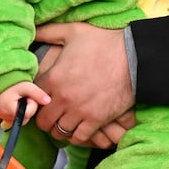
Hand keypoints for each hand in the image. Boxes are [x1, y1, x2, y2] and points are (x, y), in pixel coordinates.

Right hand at [0, 81, 49, 127]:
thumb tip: (48, 101)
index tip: (27, 96)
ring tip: (20, 101)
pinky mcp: (7, 121)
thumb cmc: (12, 85)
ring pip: (25, 119)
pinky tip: (18, 105)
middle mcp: (6, 117)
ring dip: (26, 110)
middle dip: (29, 107)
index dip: (31, 103)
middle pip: (27, 117)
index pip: (29, 112)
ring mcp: (6, 120)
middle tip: (23, 98)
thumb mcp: (26, 86)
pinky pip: (20, 120)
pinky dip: (21, 113)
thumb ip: (37, 94)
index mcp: (10, 109)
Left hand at [33, 22, 134, 144]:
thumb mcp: (74, 31)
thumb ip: (49, 31)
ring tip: (66, 122)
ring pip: (59, 132)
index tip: (43, 101)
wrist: (135, 56)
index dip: (36, 102)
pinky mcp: (96, 120)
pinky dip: (77, 136)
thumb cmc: (104, 42)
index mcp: (54, 77)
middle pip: (43, 121)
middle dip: (46, 119)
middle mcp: (62, 98)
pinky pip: (78, 138)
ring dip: (61, 128)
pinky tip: (80, 128)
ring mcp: (79, 111)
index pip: (33, 100)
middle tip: (54, 114)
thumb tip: (33, 30)